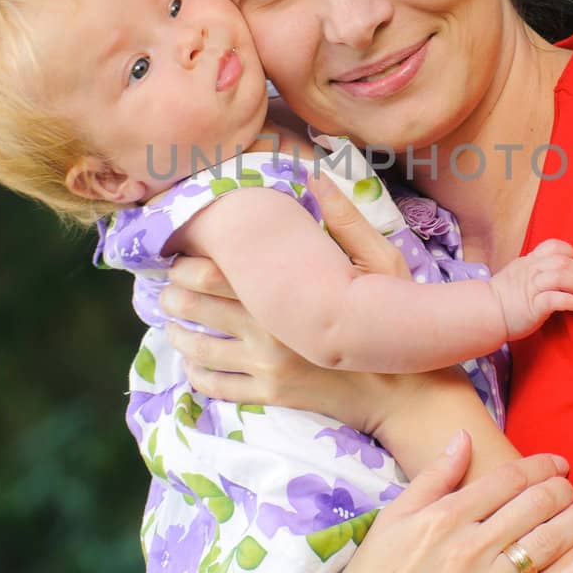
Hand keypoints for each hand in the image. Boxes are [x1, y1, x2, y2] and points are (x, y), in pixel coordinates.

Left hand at [160, 174, 414, 423]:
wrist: (405, 391)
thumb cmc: (393, 317)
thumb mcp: (380, 262)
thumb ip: (345, 221)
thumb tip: (319, 177)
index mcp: (286, 293)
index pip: (212, 273)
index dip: (186, 263)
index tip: (180, 256)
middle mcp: (268, 331)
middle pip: (195, 308)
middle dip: (172, 296)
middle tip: (166, 288)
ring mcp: (267, 367)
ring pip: (200, 349)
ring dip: (177, 335)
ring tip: (171, 323)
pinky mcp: (272, 395)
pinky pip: (219, 387)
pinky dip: (197, 375)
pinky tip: (193, 365)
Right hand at [300, 429, 572, 572]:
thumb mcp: (393, 517)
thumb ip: (433, 476)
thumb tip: (463, 437)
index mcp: (443, 516)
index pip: (506, 480)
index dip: (539, 466)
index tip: (557, 463)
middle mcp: (468, 547)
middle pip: (532, 506)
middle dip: (562, 489)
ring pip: (545, 545)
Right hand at [491, 240, 572, 339]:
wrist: (484, 314)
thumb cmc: (504, 299)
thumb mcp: (518, 274)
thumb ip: (535, 268)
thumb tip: (560, 270)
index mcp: (528, 262)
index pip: (554, 247)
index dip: (570, 254)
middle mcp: (530, 271)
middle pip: (563, 262)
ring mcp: (531, 287)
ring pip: (560, 276)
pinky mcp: (533, 306)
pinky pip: (554, 298)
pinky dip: (570, 301)